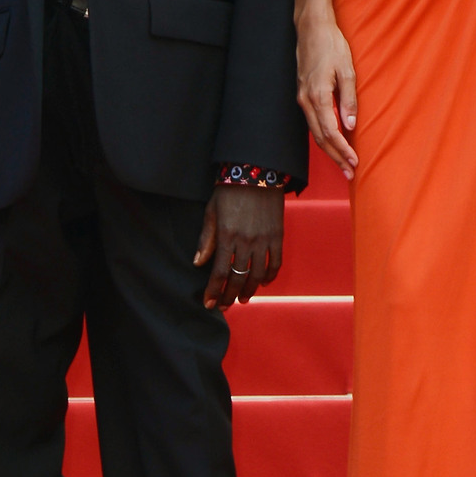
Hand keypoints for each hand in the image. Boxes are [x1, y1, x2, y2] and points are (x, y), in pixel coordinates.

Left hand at [195, 184, 285, 308]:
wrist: (256, 171)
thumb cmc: (229, 191)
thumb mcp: (211, 212)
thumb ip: (206, 239)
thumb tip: (198, 263)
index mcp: (226, 236)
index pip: (219, 273)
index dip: (214, 292)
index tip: (209, 304)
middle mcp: (246, 241)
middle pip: (238, 278)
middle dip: (230, 296)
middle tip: (225, 306)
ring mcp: (264, 239)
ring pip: (257, 274)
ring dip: (250, 290)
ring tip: (243, 298)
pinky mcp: (277, 235)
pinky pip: (275, 261)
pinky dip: (270, 275)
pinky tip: (264, 282)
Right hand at [297, 10, 358, 175]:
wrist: (311, 27)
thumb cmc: (331, 45)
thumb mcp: (347, 70)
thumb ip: (348, 99)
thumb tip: (350, 126)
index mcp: (318, 96)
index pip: (330, 132)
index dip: (342, 150)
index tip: (354, 162)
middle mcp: (306, 101)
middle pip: (320, 138)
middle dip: (336, 157)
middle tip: (350, 173)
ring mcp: (302, 98)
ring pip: (315, 132)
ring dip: (329, 150)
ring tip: (343, 163)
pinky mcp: (303, 94)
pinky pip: (312, 122)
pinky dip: (323, 136)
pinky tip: (332, 142)